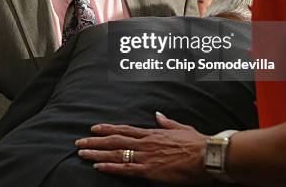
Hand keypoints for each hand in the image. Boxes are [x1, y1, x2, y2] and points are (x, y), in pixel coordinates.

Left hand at [75, 112, 212, 185]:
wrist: (206, 155)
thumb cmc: (197, 143)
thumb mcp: (180, 128)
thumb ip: (166, 122)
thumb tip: (158, 114)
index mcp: (151, 133)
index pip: (124, 129)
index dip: (107, 129)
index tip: (93, 129)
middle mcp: (144, 143)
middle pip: (114, 140)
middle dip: (95, 142)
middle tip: (79, 143)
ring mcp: (145, 156)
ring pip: (115, 153)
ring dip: (96, 154)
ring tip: (82, 154)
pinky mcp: (149, 170)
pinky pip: (125, 168)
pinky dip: (110, 167)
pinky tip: (98, 167)